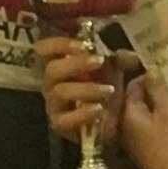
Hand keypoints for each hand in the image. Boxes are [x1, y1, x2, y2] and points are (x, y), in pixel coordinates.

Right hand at [37, 32, 119, 146]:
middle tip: (99, 61)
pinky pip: (65, 119)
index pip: (46, 48)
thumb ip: (116, 57)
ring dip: (87, 89)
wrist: (116, 123)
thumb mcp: (114, 69)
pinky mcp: (60, 124)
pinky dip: (84, 113)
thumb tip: (121, 53)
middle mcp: (52, 83)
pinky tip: (99, 109)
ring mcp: (54, 104)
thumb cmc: (107, 89)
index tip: (84, 44)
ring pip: (60, 92)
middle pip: (52, 69)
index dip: (60, 43)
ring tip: (109, 90)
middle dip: (76, 63)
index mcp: (61, 63)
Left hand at [112, 67, 167, 168]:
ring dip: (159, 104)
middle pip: (138, 100)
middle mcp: (126, 126)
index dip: (148, 76)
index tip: (167, 71)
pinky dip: (161, 118)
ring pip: (145, 113)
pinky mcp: (145, 149)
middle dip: (155, 90)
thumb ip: (158, 90)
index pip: (132, 86)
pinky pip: (150, 126)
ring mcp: (134, 140)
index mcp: (127, 115)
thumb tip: (151, 68)